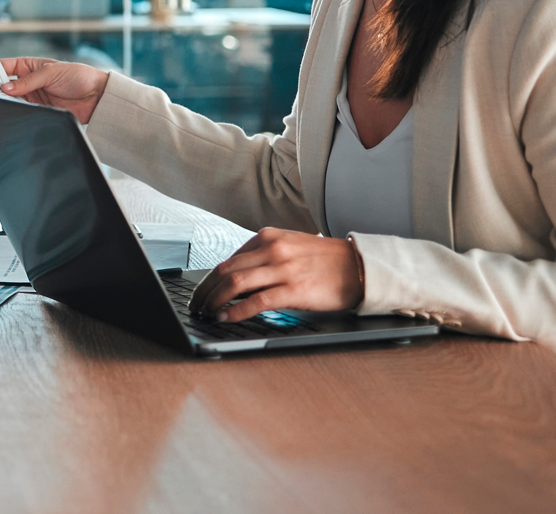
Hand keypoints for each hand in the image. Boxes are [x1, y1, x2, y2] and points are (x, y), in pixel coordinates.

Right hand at [0, 57, 110, 123]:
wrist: (96, 97)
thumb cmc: (77, 76)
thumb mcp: (50, 72)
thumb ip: (28, 81)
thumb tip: (6, 87)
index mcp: (30, 66)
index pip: (5, 66)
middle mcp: (29, 81)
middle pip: (5, 84)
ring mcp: (33, 96)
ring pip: (11, 99)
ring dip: (4, 100)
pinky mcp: (39, 110)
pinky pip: (22, 110)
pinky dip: (15, 110)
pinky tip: (8, 110)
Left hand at [189, 227, 363, 322]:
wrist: (361, 267)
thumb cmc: (325, 261)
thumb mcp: (290, 246)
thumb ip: (263, 256)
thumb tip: (235, 276)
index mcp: (269, 237)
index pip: (228, 259)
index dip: (209, 278)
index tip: (200, 291)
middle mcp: (273, 249)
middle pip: (225, 270)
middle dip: (204, 290)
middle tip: (195, 304)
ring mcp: (283, 269)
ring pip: (235, 284)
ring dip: (214, 301)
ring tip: (205, 313)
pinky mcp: (294, 290)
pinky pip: (256, 301)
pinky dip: (235, 311)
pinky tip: (225, 317)